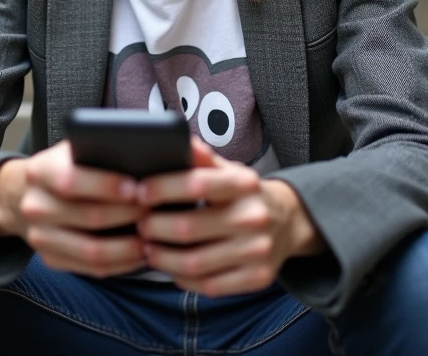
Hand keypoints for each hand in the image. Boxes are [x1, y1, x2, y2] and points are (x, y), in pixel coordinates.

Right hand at [0, 142, 147, 277]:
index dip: (107, 186)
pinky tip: (141, 252)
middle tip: (156, 211)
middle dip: (128, 215)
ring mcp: (40, 237)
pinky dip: (121, 263)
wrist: (24, 195)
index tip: (138, 189)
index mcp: (40, 171)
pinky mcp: (51, 259)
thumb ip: (101, 150)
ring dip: (128, 246)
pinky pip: (92, 269)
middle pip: (88, 217)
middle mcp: (35, 206)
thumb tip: (145, 159)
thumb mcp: (74, 149)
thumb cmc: (65, 167)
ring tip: (153, 236)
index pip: (72, 180)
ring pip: (92, 251)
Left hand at [135, 139, 325, 296]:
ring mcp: (257, 251)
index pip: (196, 184)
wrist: (288, 222)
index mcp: (244, 184)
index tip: (139, 192)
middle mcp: (253, 217)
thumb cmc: (246, 195)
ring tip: (148, 248)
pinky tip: (172, 269)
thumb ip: (202, 159)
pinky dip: (183, 280)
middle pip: (187, 228)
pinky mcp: (258, 278)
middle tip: (140, 225)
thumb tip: (181, 141)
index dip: (162, 188)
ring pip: (194, 263)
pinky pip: (209, 286)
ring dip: (161, 258)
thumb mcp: (230, 170)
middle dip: (153, 227)